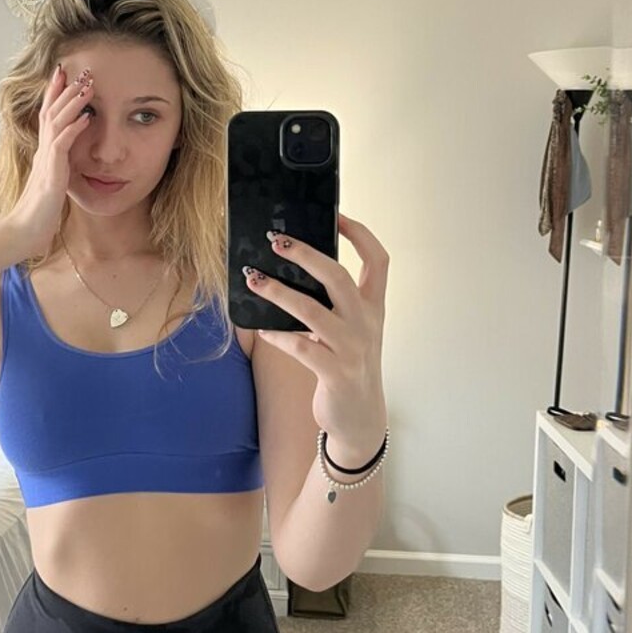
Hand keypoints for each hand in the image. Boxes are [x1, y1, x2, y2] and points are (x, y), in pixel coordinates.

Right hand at [7, 64, 93, 256]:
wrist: (24, 231)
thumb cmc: (37, 213)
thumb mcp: (50, 185)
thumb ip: (55, 170)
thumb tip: (60, 161)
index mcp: (44, 153)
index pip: (48, 116)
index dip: (54, 95)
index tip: (63, 76)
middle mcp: (43, 151)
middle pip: (51, 112)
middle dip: (63, 89)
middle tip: (76, 69)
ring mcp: (46, 160)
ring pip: (57, 122)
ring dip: (72, 103)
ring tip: (86, 85)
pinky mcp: (51, 172)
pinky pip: (62, 144)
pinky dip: (74, 129)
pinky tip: (86, 117)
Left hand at [246, 213, 388, 464]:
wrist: (360, 418)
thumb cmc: (348, 365)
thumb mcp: (351, 330)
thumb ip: (333, 304)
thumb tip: (291, 269)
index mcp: (373, 307)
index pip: (378, 260)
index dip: (359, 234)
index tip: (336, 215)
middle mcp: (366, 324)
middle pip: (339, 277)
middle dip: (306, 255)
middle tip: (277, 241)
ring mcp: (352, 349)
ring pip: (312, 311)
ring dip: (279, 292)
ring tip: (253, 279)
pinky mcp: (335, 373)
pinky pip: (301, 348)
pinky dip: (278, 335)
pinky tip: (260, 328)